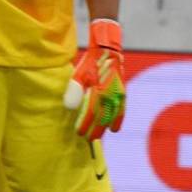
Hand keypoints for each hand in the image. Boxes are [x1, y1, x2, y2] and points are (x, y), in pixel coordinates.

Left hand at [64, 19, 125, 141]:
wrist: (108, 50)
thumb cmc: (90, 63)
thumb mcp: (79, 75)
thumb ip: (74, 91)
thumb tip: (69, 108)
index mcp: (98, 91)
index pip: (90, 113)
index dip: (85, 124)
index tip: (79, 133)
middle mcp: (110, 95)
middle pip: (102, 118)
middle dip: (95, 130)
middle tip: (88, 141)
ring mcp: (118, 94)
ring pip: (112, 116)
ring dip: (105, 127)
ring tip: (99, 136)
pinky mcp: (122, 92)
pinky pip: (121, 110)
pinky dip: (118, 120)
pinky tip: (115, 129)